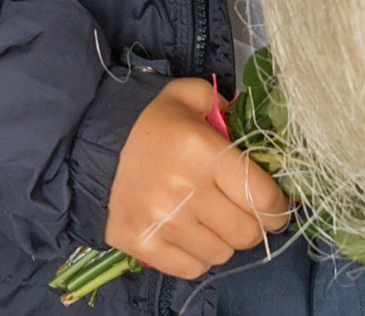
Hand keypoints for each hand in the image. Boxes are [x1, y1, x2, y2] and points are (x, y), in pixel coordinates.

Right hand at [102, 79, 289, 279]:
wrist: (85, 144)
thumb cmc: (144, 119)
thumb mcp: (187, 96)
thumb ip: (225, 107)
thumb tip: (253, 126)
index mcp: (203, 151)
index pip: (262, 195)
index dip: (278, 206)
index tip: (276, 205)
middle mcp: (187, 191)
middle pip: (247, 231)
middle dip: (254, 225)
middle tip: (244, 213)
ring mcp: (164, 222)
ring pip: (222, 253)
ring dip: (224, 240)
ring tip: (211, 221)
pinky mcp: (144, 244)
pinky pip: (192, 268)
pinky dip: (198, 257)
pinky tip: (190, 235)